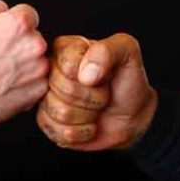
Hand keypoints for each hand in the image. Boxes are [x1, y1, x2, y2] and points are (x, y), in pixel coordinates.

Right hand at [0, 1, 49, 137]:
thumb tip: (6, 9)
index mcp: (19, 24)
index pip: (28, 13)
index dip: (11, 22)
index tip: (2, 33)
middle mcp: (35, 46)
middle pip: (34, 37)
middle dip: (19, 43)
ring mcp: (39, 70)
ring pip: (37, 59)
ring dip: (25, 62)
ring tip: (0, 70)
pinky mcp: (39, 90)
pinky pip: (38, 80)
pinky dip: (26, 81)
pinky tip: (6, 83)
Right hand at [37, 33, 156, 151]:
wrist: (133, 115)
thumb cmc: (128, 80)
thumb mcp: (128, 53)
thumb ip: (108, 50)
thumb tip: (85, 74)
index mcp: (65, 47)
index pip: (68, 65)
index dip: (92, 76)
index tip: (103, 74)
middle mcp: (51, 70)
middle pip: (63, 89)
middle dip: (92, 97)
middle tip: (103, 92)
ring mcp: (46, 97)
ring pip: (61, 112)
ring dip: (88, 115)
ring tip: (96, 107)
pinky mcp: (47, 122)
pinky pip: (59, 132)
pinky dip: (82, 133)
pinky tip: (89, 123)